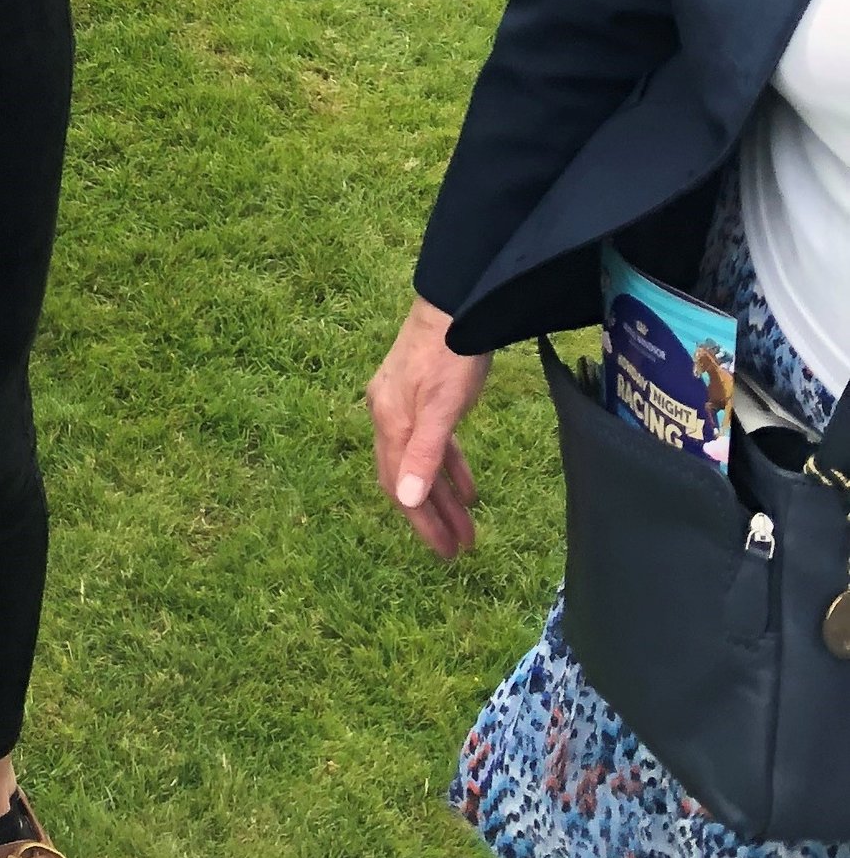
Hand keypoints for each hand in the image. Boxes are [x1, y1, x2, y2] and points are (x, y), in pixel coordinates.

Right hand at [367, 297, 492, 557]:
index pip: (400, 486)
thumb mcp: (442, 407)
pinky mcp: (420, 396)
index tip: (445, 552)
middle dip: (432, 516)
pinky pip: (432, 443)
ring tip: (468, 529)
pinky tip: (468, 489)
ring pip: (421, 463)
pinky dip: (449, 468)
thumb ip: (425, 454)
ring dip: (443, 497)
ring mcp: (403, 405)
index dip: (422, 522)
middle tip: (459, 550)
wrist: (454, 304)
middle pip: (407, 478)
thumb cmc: (450, 356)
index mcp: (389, 422)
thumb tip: (408, 501)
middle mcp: (388, 416)